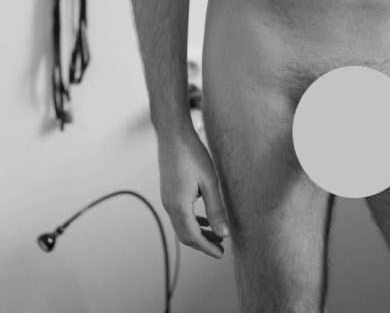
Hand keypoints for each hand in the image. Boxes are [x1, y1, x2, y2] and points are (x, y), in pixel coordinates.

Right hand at [157, 128, 229, 257]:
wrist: (173, 135)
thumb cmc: (193, 154)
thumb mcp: (210, 182)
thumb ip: (216, 209)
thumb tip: (223, 233)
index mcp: (179, 206)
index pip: (193, 237)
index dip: (207, 248)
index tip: (221, 254)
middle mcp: (170, 206)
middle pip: (185, 236)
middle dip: (203, 244)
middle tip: (221, 247)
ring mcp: (167, 200)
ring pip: (182, 226)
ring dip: (198, 233)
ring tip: (216, 235)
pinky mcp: (168, 193)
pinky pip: (179, 215)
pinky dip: (192, 222)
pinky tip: (205, 219)